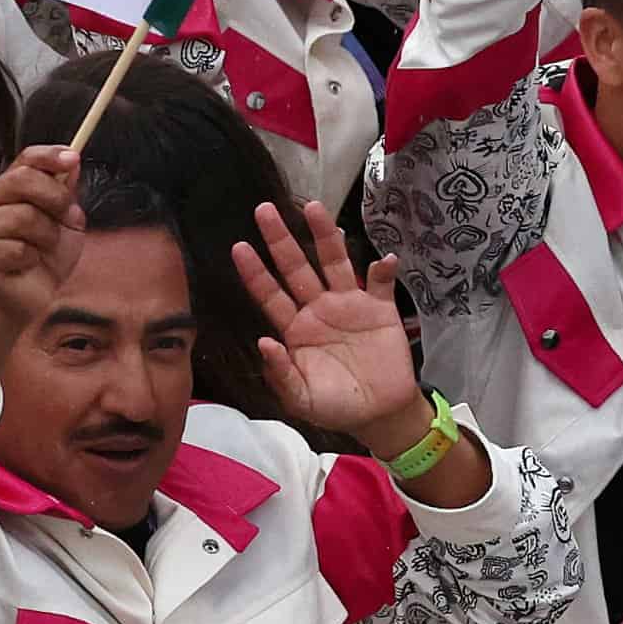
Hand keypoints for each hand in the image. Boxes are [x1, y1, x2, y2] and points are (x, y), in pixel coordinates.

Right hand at [0, 145, 87, 328]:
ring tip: (44, 248)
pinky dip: (33, 258)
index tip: (72, 158)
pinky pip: (18, 248)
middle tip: (66, 217)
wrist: (34, 297)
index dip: (49, 156)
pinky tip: (28, 264)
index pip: (26, 159)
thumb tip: (71, 162)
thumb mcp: (67, 221)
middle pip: (21, 179)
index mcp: (11, 189)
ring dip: (46, 236)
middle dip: (54, 197)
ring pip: (23, 216)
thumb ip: (67, 192)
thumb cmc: (46, 258)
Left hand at [234, 199, 425, 441]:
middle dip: (280, 240)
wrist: (379, 414)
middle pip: (297, 267)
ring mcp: (350, 304)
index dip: (255, 272)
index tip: (239, 247)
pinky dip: (382, 270)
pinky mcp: (380, 309)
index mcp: (295, 328)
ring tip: (314, 209)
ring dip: (325, 236)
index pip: (270, 294)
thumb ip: (281, 375)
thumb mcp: (302, 400)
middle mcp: (318, 308)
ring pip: (335, 263)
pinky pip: (381, 284)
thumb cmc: (336, 405)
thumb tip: (264, 343)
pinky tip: (383, 261)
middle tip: (264, 210)